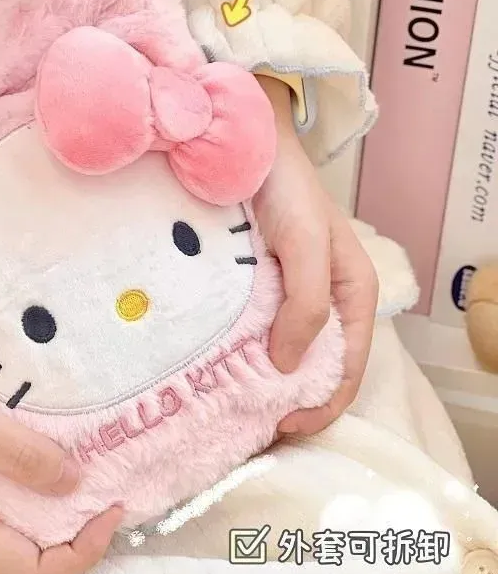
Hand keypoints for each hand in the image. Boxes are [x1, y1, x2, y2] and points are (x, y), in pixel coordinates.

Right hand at [0, 317, 122, 573]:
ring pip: (8, 523)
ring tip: (87, 465)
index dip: (78, 552)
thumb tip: (72, 484)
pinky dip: (26, 480)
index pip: (26, 571)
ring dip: (50, 505)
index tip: (113, 506)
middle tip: (109, 484)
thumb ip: (15, 451)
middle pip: (20, 554)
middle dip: (71, 532)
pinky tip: (44, 449)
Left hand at [252, 76, 378, 435]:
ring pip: (284, 352)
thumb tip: (287, 367)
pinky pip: (256, 329)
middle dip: (291, 400)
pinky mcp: (259, 285)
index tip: (283, 425)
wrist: (249, 148)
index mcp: (352, 297)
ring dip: (265, 382)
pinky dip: (244, 353)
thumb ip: (306, 306)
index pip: (347, 369)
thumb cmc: (288, 192)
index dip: (322, 405)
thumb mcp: (307, 247)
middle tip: (252, 424)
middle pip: (316, 367)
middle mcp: (324, 301)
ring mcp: (289, 294)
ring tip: (233, 405)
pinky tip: (221, 367)